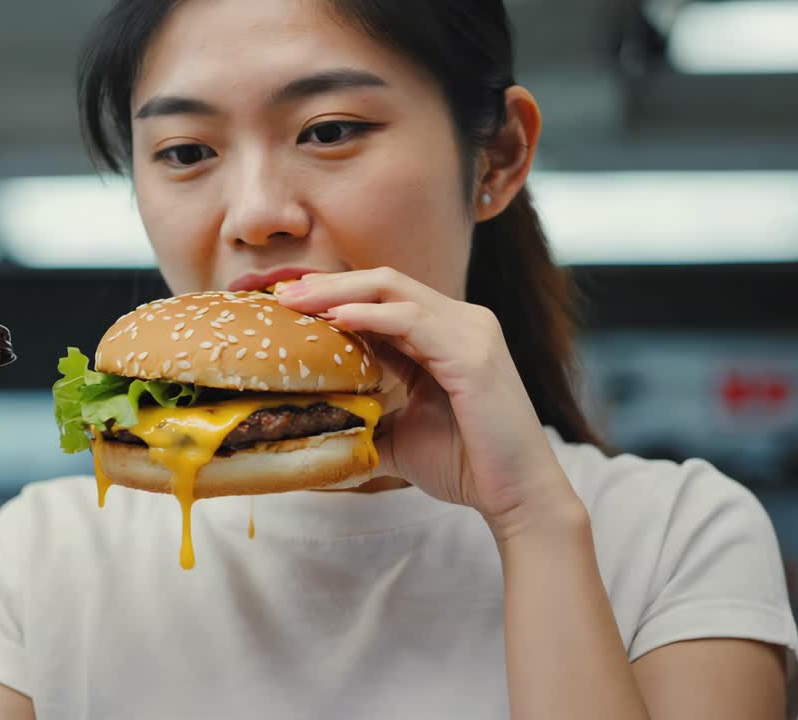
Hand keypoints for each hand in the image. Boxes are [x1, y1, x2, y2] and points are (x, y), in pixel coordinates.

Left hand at [276, 268, 580, 539]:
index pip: (383, 298)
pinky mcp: (474, 353)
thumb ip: (366, 418)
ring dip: (339, 293)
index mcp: (446, 334)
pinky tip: (335, 320)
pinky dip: (370, 317)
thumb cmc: (465, 465)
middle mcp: (463, 321)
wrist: (516, 497)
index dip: (334, 295)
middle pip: (385, 283)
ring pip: (394, 291)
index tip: (287, 303)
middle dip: (329, 284)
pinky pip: (412, 321)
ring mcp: (472, 332)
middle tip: (281, 294)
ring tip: (295, 302)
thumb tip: (315, 427)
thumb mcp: (400, 434)